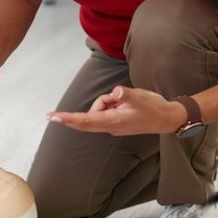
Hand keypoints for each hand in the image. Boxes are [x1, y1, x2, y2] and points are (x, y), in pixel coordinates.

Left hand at [47, 86, 187, 135]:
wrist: (167, 119)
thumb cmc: (155, 108)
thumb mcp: (142, 98)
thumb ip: (126, 94)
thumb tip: (115, 91)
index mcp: (113, 121)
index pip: (85, 120)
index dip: (68, 119)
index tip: (53, 119)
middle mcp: (109, 126)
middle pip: (84, 121)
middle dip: (70, 117)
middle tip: (50, 115)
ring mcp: (112, 125)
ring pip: (96, 112)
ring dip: (103, 102)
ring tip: (121, 98)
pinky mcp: (115, 123)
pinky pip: (103, 111)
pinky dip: (107, 104)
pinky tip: (122, 102)